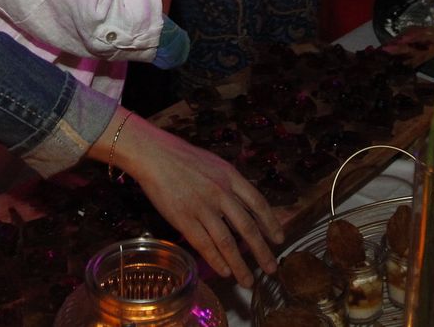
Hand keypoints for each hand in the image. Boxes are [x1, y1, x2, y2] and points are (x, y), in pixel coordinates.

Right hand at [104, 111, 281, 286]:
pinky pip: (204, 244)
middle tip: (271, 268)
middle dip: (262, 251)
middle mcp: (220, 192)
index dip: (271, 223)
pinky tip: (225, 272)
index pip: (257, 203)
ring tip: (248, 280)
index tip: (279, 238)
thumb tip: (245, 204)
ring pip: (227, 241)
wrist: (154, 154)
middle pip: (247, 227)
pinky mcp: (183, 218)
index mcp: (230, 176)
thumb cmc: (183, 158)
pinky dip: (216, 261)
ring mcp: (202, 206)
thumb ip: (230, 183)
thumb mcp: (215, 164)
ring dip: (240, 264)